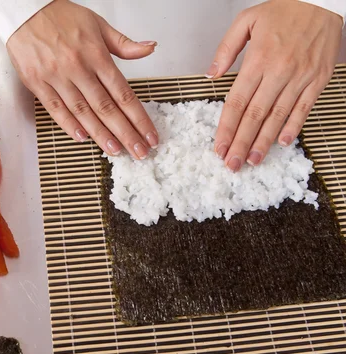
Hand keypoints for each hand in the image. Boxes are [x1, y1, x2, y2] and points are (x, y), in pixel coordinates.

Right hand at [7, 0, 158, 158]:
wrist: (24, 11)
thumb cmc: (60, 17)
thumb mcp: (97, 24)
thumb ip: (124, 43)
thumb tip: (150, 48)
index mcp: (96, 54)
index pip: (123, 92)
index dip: (139, 117)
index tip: (149, 134)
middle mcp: (77, 67)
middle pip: (106, 107)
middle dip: (125, 133)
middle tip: (138, 152)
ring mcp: (56, 77)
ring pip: (82, 112)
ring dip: (100, 134)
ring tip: (115, 150)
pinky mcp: (37, 83)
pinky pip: (55, 108)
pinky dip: (69, 124)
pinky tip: (83, 137)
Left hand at [208, 0, 342, 170]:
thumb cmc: (284, 9)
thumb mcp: (247, 20)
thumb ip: (226, 49)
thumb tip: (211, 74)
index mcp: (258, 59)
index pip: (237, 102)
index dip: (226, 128)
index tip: (218, 146)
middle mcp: (279, 71)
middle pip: (255, 115)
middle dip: (241, 142)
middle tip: (232, 163)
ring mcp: (300, 77)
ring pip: (278, 116)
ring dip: (264, 141)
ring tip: (252, 160)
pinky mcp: (317, 80)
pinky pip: (303, 108)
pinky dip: (293, 126)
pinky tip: (282, 143)